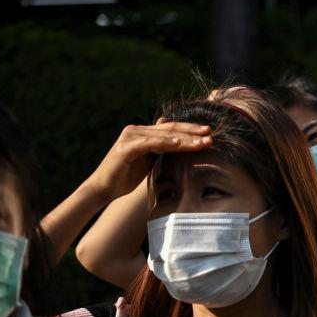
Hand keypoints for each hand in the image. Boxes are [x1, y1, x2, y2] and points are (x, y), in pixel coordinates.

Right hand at [86, 120, 211, 200]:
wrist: (105, 187)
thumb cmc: (127, 176)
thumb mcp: (149, 161)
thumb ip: (160, 149)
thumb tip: (175, 139)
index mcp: (143, 133)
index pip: (171, 129)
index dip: (190, 130)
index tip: (209, 133)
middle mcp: (136, 130)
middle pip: (170, 129)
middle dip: (192, 132)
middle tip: (210, 134)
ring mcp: (130, 137)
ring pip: (163, 136)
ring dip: (184, 138)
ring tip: (201, 141)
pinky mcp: (126, 147)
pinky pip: (149, 143)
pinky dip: (164, 142)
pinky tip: (178, 143)